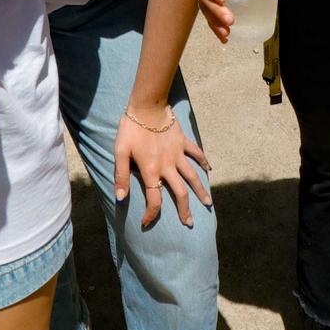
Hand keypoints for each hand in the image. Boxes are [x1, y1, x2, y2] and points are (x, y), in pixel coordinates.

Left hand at [114, 103, 213, 227]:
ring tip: (207, 204)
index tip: (146, 223)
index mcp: (151, 171)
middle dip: (185, 210)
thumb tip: (120, 199)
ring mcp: (178, 154)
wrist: (147, 106)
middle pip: (180, 193)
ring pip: (193, 177)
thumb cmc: (131, 129)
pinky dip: (204, 161)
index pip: (154, 200)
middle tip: (189, 223)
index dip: (150, 214)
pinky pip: (196, 153)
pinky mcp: (183, 142)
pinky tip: (209, 169)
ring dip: (200, 191)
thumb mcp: (120, 152)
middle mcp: (168, 166)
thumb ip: (122, 176)